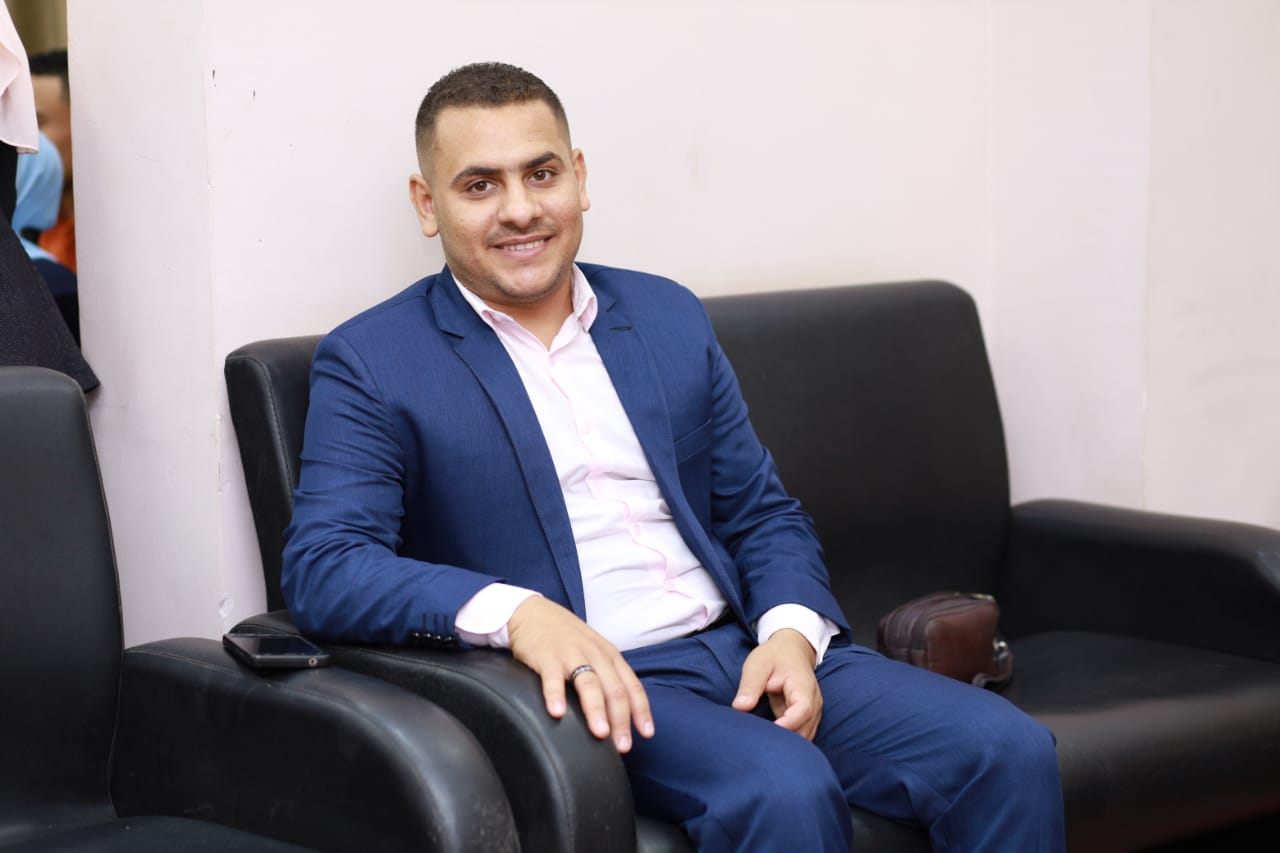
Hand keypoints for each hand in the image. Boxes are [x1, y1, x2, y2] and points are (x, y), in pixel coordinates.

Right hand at [506, 596, 654, 752]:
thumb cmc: (566, 638)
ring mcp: (571, 654)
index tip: (646, 734)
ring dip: (596, 711)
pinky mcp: (546, 656)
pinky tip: (557, 713)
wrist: (533, 612)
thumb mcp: (593, 651)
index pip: (632, 685)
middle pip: (614, 690)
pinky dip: (556, 695)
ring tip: (600, 734)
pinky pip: (552, 678)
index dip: (641, 710)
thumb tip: (618, 715)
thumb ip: (606, 677)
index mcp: (609, 656)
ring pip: (589, 684)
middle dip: (621, 720)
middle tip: (622, 747)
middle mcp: (595, 655)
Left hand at [731, 628, 822, 739]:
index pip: (803, 710)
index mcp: (803, 686)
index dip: (788, 725)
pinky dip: (788, 741)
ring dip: (787, 744)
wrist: (791, 650)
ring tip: (762, 745)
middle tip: (759, 744)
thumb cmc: (773, 656)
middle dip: (785, 740)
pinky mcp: (807, 719)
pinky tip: (770, 743)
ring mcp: (813, 712)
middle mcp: (814, 702)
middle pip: (806, 729)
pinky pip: (801, 735)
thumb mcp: (757, 664)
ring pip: (805, 737)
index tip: (768, 734)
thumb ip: (750, 686)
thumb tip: (739, 707)